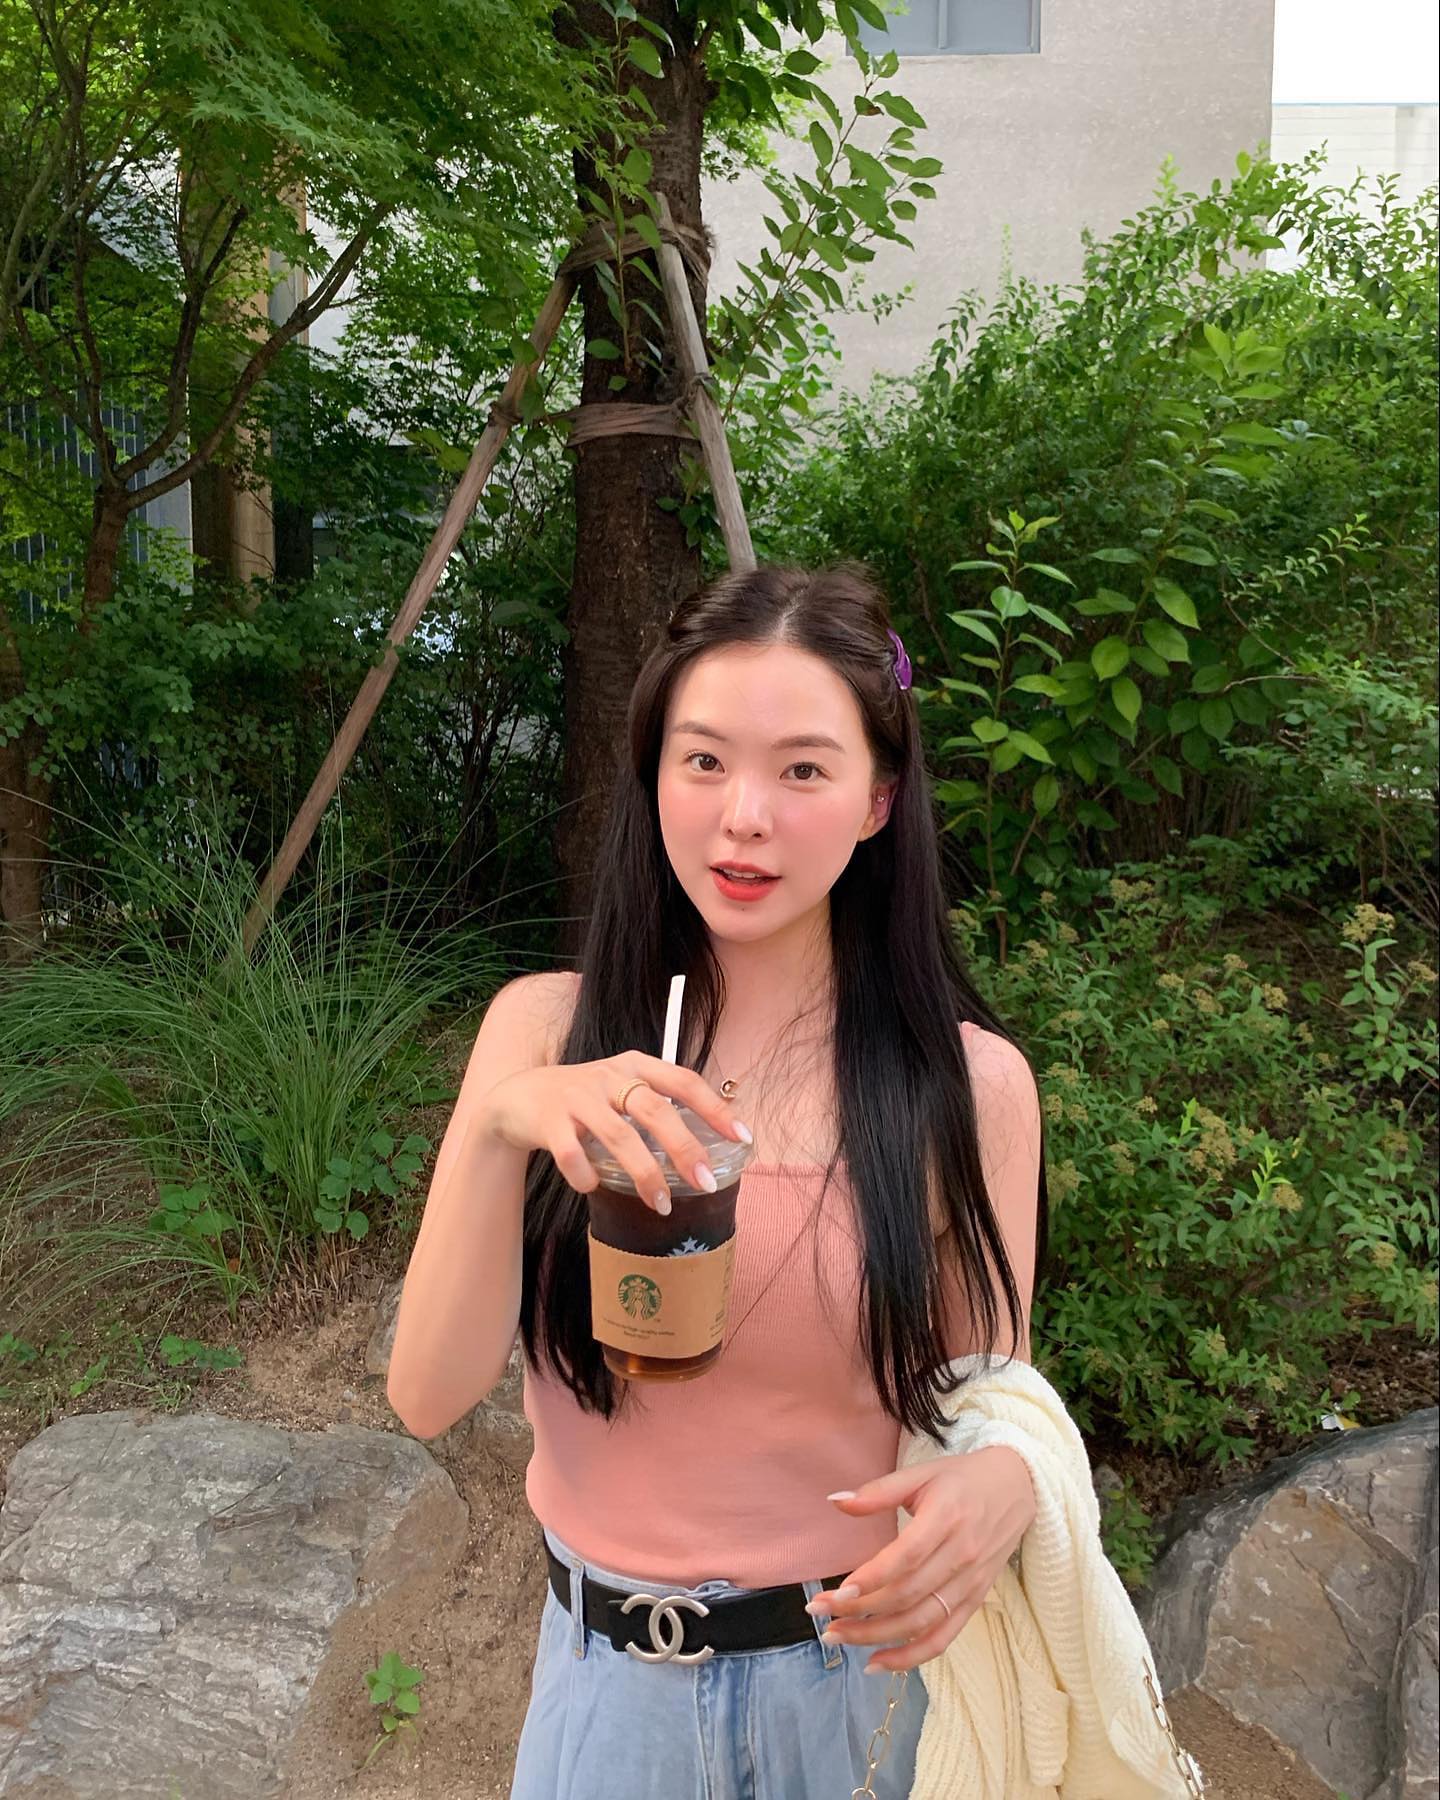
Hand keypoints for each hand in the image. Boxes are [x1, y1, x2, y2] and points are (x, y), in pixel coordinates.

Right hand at [481, 1051, 748, 1213]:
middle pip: (655, 1109)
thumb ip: (655, 1107)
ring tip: (662, 1204)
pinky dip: (586, 1176)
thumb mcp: (620, 1089)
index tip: (743, 1137)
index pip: (684, 1080)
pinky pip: (572, 1154)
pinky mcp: (548, 1119)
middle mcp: (609, 1076)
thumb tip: (704, 1148)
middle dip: (684, 1147)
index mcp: (635, 1065)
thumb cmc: (583, 1100)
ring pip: (619, 1136)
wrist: (516, 1097)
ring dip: (645, 1173)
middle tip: (705, 1181)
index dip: (715, 1108)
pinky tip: (592, 1186)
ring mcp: (577, 1095)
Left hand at [804, 1446, 1036, 1673]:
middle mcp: (961, 1555)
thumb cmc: (962, 1479)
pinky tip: (877, 1661)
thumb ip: (879, 1491)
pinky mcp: (976, 1601)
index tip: (838, 1593)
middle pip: (908, 1595)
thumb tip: (835, 1501)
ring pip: (920, 1622)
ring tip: (837, 1636)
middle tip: (820, 1613)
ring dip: (876, 1636)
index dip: (872, 1579)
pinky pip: (943, 1638)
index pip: (906, 1558)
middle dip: (860, 1611)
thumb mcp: (922, 1474)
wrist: (1018, 1488)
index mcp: (946, 1518)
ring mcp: (970, 1583)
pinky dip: (911, 1657)